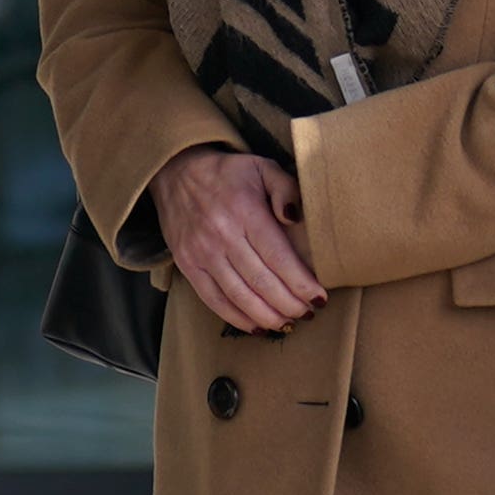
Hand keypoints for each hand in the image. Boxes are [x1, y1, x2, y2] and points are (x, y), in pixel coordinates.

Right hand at [154, 146, 321, 334]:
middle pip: (262, 282)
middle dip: (289, 304)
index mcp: (245, 211)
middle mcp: (222, 235)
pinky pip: (214, 300)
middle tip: (308, 313)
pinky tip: (257, 327)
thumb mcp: (262, 167)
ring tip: (288, 323)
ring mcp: (202, 254)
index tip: (319, 298)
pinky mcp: (188, 266)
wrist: (176, 173)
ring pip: (239, 296)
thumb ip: (285, 188)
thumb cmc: (227, 173)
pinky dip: (237, 317)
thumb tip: (296, 217)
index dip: (301, 283)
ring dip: (267, 316)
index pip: (278, 257)